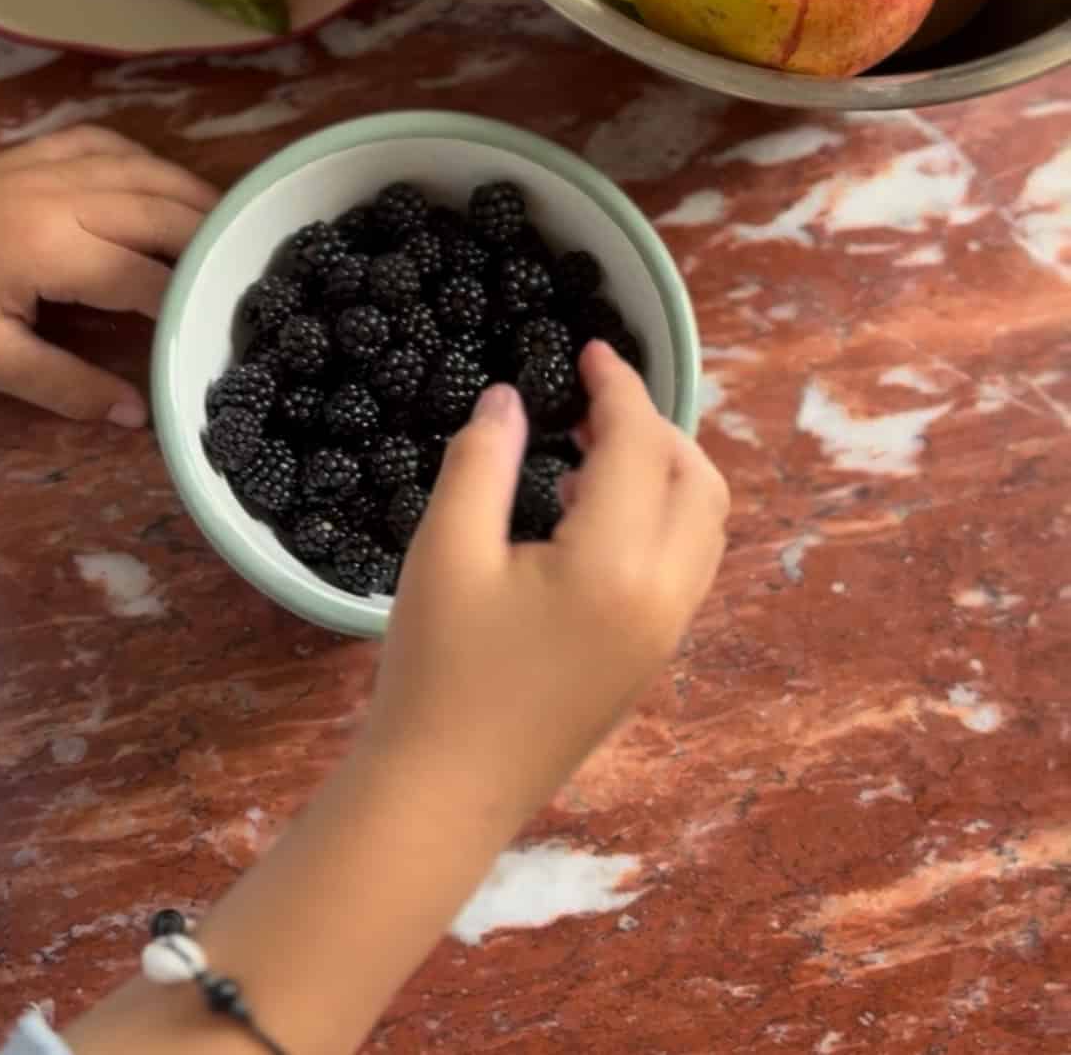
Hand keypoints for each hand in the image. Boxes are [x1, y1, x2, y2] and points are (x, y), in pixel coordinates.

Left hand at [0, 125, 216, 425]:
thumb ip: (65, 386)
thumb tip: (135, 416)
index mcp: (53, 248)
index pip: (145, 278)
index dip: (187, 304)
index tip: (222, 326)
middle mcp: (65, 195)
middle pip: (163, 212)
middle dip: (211, 240)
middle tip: (250, 266)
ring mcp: (52, 164)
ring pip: (147, 169)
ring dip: (194, 195)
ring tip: (231, 225)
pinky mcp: (37, 151)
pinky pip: (111, 143)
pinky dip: (148, 161)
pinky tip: (165, 181)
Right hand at [367, 341, 728, 825]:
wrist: (442, 794)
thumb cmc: (437, 669)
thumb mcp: (446, 550)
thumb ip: (484, 461)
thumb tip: (512, 397)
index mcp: (617, 564)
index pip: (642, 446)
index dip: (618, 388)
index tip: (589, 348)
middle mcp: (664, 597)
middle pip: (700, 482)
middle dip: (654, 428)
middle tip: (587, 404)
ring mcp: (665, 635)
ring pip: (704, 527)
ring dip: (666, 473)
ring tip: (587, 456)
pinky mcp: (650, 660)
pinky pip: (686, 565)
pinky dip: (661, 518)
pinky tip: (588, 517)